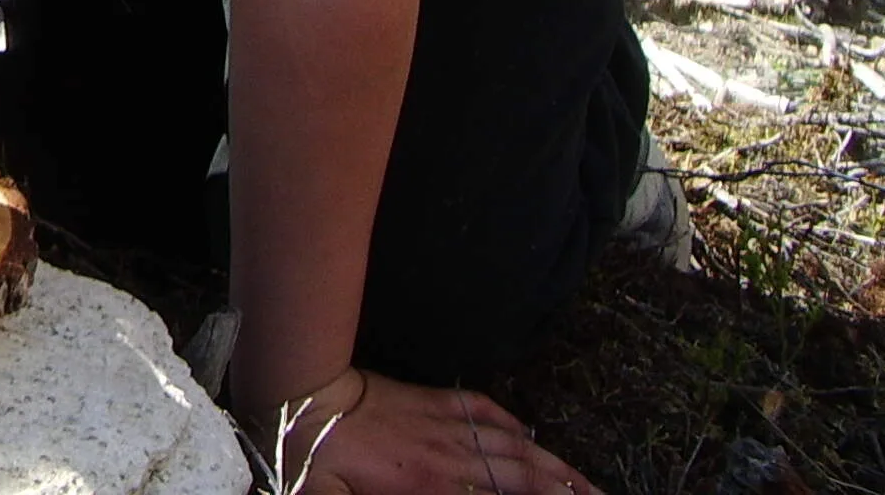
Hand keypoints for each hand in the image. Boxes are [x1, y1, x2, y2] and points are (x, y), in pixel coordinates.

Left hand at [258, 369, 598, 494]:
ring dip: (550, 462)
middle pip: (521, 476)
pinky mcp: (428, 400)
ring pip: (510, 445)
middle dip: (565, 490)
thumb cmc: (315, 465)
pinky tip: (527, 432)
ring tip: (584, 482)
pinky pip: (479, 409)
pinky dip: (508, 422)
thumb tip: (447, 491)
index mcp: (432, 486)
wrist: (300, 399)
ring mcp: (441, 424)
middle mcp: (450, 456)